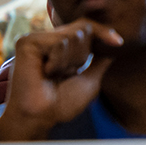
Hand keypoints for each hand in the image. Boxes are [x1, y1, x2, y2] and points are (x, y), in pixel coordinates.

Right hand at [0, 20, 122, 140]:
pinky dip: (59, 62)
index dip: (103, 32)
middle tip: (65, 75)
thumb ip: (101, 59)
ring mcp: (37, 39)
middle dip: (83, 56)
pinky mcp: (27, 42)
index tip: (118, 43)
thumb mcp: (91, 78)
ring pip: (73, 35)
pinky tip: (45, 73)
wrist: (42, 116)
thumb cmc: (63, 103)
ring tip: (54, 75)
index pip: (87, 27)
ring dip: (70, 62)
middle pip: (83, 29)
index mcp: (61, 47)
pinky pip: (59, 43)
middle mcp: (48, 40)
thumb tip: (116, 43)